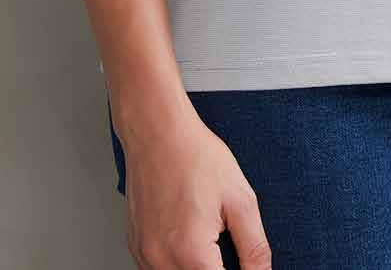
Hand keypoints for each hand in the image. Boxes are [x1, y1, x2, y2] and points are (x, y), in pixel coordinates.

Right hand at [118, 107, 271, 267]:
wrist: (158, 134)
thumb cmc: (196, 158)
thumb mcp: (240, 199)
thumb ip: (254, 246)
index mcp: (190, 252)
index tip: (244, 265)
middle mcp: (161, 261)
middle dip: (214, 268)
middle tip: (224, 243)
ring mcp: (144, 257)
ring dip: (196, 267)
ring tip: (207, 236)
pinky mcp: (135, 248)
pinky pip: (158, 269)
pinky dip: (176, 263)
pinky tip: (189, 238)